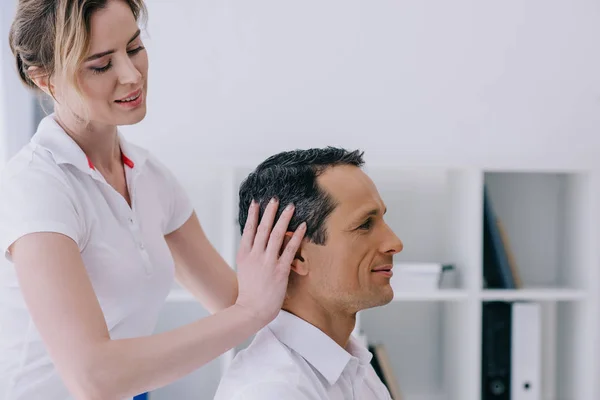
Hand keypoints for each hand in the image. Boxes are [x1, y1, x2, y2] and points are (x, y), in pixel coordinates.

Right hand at [235, 198, 306, 325]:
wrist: (251, 310)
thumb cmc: (249, 292)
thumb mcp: (243, 270)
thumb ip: (249, 255)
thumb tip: (256, 244)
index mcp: (244, 254)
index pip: (248, 230)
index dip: (252, 215)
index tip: (256, 202)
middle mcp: (255, 255)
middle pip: (263, 228)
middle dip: (269, 212)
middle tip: (275, 199)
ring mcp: (267, 261)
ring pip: (277, 235)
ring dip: (284, 219)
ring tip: (290, 207)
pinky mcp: (280, 270)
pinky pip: (290, 249)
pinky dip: (297, 236)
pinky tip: (302, 226)